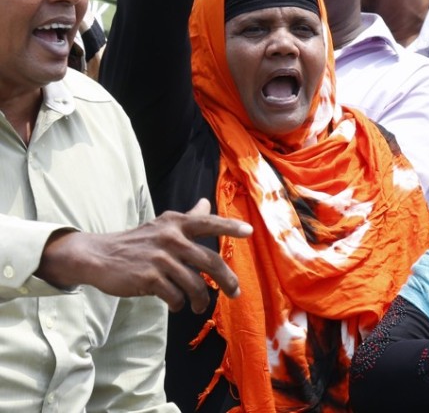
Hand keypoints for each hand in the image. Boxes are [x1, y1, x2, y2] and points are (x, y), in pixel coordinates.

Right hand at [37, 199, 252, 313]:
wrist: (98, 256)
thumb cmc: (137, 241)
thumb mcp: (163, 225)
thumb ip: (188, 217)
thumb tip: (207, 202)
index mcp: (176, 224)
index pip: (208, 223)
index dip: (229, 227)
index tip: (249, 233)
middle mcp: (171, 238)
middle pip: (210, 261)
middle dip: (227, 280)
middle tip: (235, 293)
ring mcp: (160, 259)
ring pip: (194, 284)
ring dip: (201, 300)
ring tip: (200, 306)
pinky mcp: (149, 278)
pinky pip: (175, 296)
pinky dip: (179, 303)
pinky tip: (176, 304)